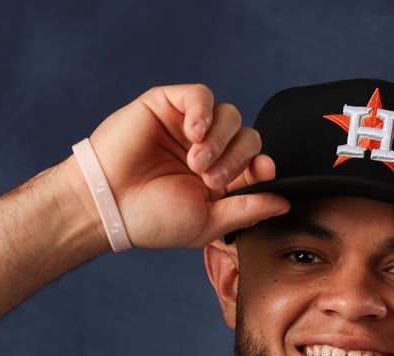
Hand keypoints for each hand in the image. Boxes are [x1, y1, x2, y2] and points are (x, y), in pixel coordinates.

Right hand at [64, 84, 289, 250]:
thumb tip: (284, 203)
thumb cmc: (152, 219)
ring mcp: (187, 126)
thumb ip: (247, 210)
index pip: (256, 161)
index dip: (264, 164)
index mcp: (219, 178)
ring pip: (229, 115)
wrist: (109, 204)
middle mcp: (207, 149)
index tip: (263, 171)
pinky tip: (193, 133)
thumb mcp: (208, 222)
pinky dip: (204, 112)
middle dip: (238, 158)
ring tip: (197, 162)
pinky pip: (201, 95)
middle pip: (248, 136)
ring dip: (221, 140)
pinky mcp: (167, 105)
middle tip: (211, 177)